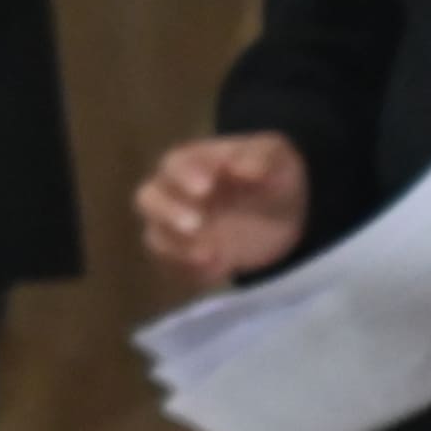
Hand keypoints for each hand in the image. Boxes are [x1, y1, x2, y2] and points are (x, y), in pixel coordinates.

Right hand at [137, 133, 309, 287]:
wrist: (282, 214)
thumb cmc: (272, 175)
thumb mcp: (278, 158)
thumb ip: (261, 160)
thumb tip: (241, 169)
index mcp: (193, 162)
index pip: (175, 165)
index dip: (184, 177)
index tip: (205, 188)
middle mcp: (175, 194)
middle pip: (149, 199)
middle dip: (167, 212)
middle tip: (195, 224)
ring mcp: (178, 229)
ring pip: (156, 237)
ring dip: (176, 248)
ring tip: (208, 254)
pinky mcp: (188, 257)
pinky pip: (177, 268)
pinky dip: (192, 271)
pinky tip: (220, 269)